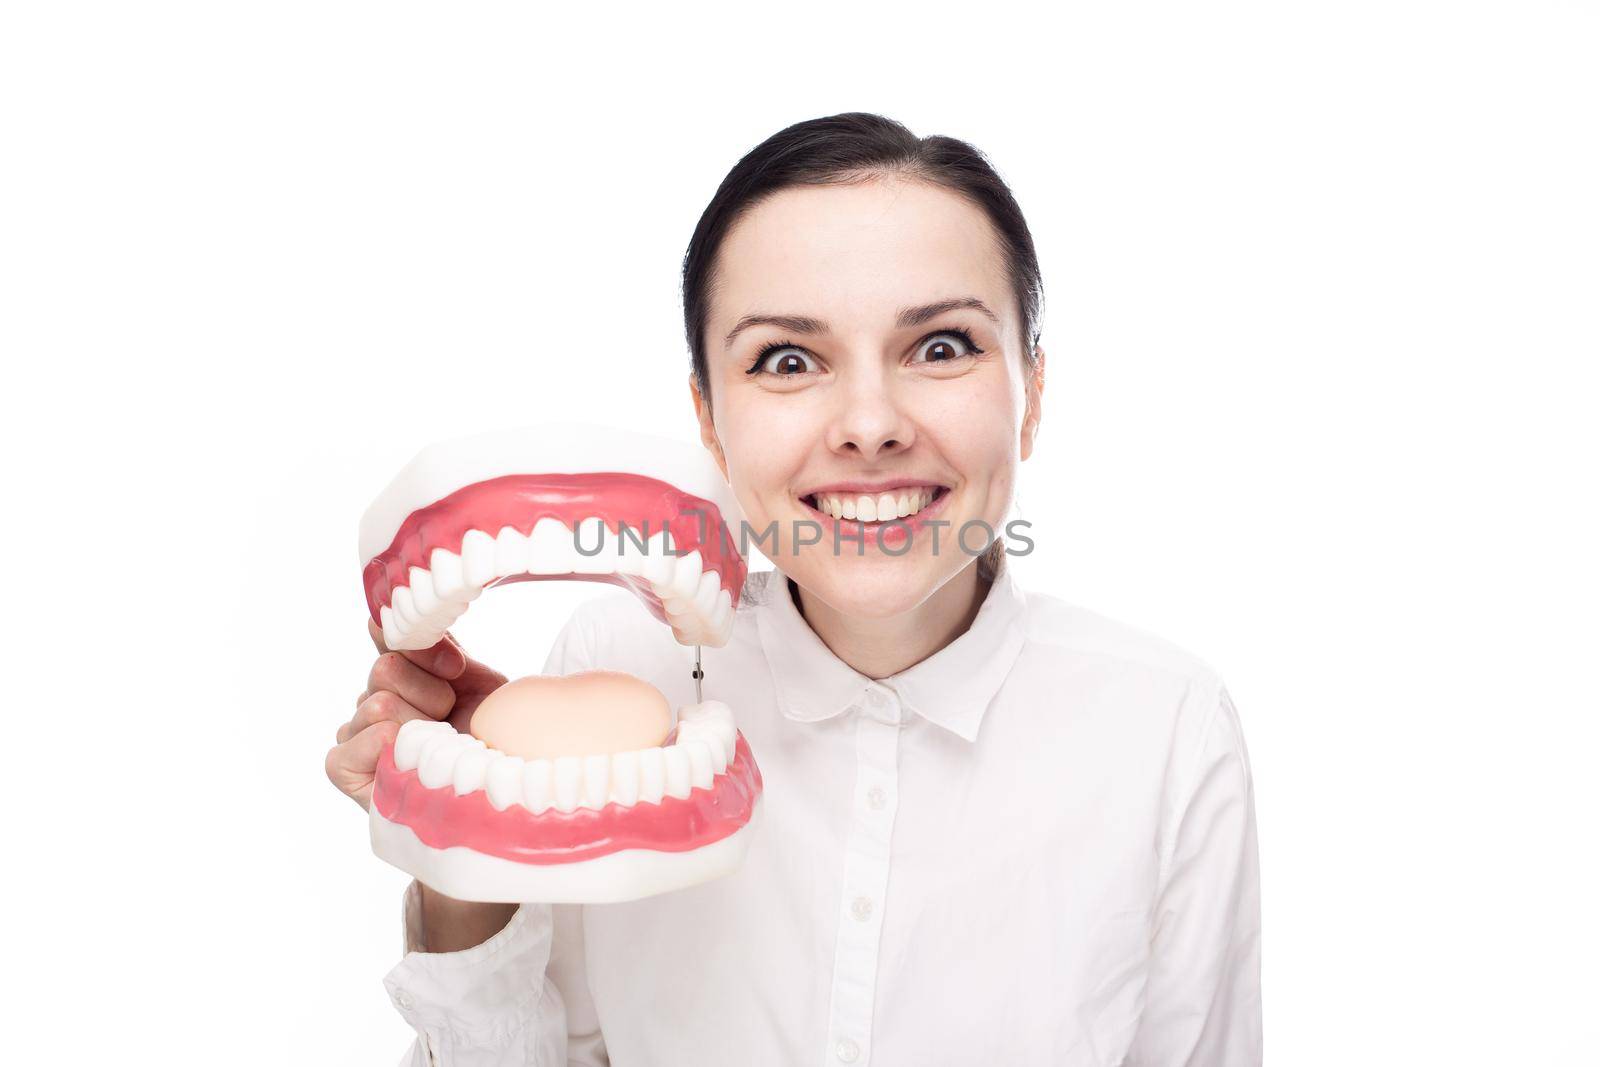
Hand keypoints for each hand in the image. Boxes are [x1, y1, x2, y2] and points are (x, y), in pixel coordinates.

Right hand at [325, 619, 508, 810]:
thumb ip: (428, 644)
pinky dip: (392, 746)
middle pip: (384, 669)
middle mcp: (367, 702)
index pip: (388, 639)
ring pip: (378, 703)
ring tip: (438, 746)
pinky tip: (412, 760)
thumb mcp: (468, 679)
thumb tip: (378, 616)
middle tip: (449, 720)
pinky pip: (361, 740)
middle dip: (431, 694)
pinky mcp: (343, 769)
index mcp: (394, 677)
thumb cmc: (487, 734)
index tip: (456, 670)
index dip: (428, 654)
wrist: (503, 784)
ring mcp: (352, 735)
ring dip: (422, 725)